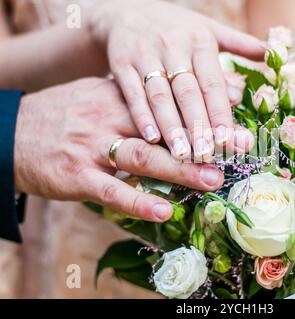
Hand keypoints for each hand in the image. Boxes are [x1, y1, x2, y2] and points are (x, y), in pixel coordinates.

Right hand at [13, 78, 230, 221]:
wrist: (13, 132)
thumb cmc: (67, 116)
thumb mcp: (100, 97)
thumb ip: (138, 103)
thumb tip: (179, 105)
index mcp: (119, 97)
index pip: (167, 101)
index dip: (202, 109)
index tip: (236, 114)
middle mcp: (108, 118)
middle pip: (161, 128)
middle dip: (202, 139)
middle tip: (237, 147)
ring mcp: (91, 147)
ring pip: (141, 157)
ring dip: (179, 170)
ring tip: (212, 180)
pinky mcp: (75, 175)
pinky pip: (110, 190)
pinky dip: (138, 201)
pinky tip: (164, 211)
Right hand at [88, 0, 262, 160]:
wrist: (127, 10)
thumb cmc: (176, 27)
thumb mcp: (208, 28)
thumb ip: (239, 43)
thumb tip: (271, 55)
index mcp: (199, 41)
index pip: (212, 82)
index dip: (220, 111)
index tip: (228, 139)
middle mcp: (173, 47)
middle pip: (187, 91)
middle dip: (197, 125)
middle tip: (206, 154)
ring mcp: (145, 55)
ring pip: (160, 95)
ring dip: (170, 126)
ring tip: (181, 154)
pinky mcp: (122, 63)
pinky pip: (133, 92)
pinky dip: (141, 115)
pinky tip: (151, 138)